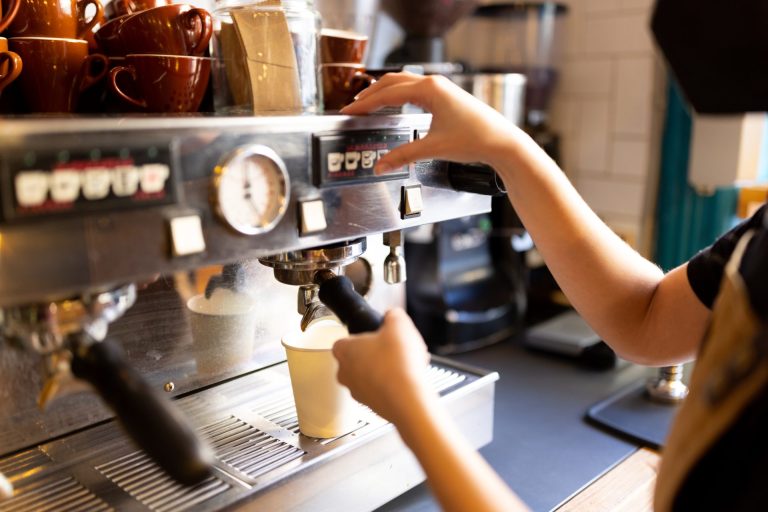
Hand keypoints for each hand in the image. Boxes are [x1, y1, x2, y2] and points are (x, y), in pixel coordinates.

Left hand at [332, 308, 432, 424]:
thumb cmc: (398, 364)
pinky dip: (393, 386)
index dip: (362, 336)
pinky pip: (381, 391)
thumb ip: (392, 315)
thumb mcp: (399, 324)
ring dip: (385, 370)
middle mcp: (346, 374)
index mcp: (344, 351)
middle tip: (392, 349)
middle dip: (375, 354)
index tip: (375, 335)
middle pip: (357, 359)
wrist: (409, 399)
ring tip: (406, 365)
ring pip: (369, 376)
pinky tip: (409, 379)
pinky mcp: (373, 407)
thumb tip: (393, 317)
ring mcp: (358, 393)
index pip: (344, 340)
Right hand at [340, 72, 527, 172]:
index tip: (349, 111)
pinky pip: (416, 90)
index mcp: (429, 90)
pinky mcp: (448, 97)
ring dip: (385, 92)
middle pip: (393, 82)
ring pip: (405, 84)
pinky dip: (399, 95)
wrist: (502, 142)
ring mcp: (442, 89)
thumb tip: (381, 165)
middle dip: (371, 94)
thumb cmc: (475, 140)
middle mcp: (435, 84)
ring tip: (369, 104)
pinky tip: (395, 105)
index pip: (387, 94)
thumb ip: (403, 156)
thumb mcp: (433, 148)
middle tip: (353, 106)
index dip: (365, 104)